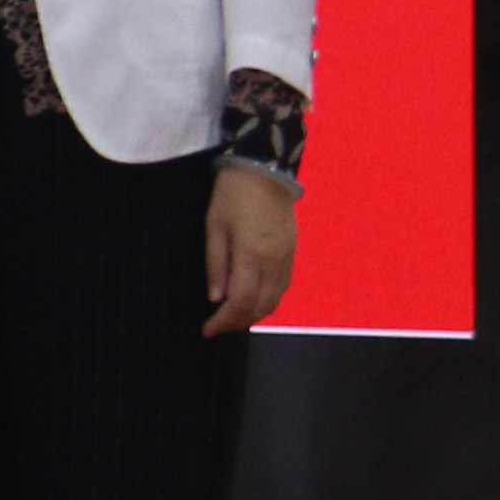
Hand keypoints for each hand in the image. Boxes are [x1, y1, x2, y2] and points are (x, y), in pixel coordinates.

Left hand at [202, 164, 296, 336]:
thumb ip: (215, 264)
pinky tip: (252, 299)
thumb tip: (215, 298)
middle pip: (259, 307)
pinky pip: (282, 288)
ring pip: (274, 301)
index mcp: (252, 255)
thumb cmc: (232, 194)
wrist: (265, 169)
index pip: (240, 302)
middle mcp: (274, 263)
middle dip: (237, 322)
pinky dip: (267, 301)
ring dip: (253, 314)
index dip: (223, 321)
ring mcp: (287, 259)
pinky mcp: (292, 253)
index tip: (207, 330)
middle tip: (217, 326)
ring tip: (232, 316)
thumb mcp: (214, 226)